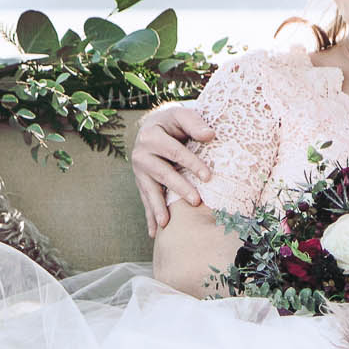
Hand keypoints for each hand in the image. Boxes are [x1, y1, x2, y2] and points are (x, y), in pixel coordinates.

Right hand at [132, 104, 215, 234]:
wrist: (154, 126)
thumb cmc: (173, 122)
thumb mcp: (182, 115)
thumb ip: (194, 123)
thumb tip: (209, 135)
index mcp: (151, 135)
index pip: (174, 152)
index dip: (191, 163)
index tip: (208, 176)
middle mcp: (141, 153)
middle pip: (162, 173)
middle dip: (179, 188)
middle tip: (196, 202)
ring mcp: (139, 170)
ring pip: (150, 190)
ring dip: (158, 208)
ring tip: (166, 224)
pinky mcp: (141, 182)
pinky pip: (145, 200)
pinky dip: (149, 217)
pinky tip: (154, 232)